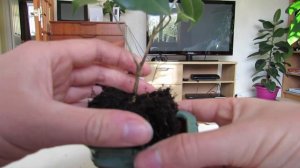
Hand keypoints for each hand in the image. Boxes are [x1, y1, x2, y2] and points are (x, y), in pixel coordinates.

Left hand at [0, 39, 153, 165]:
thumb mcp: (45, 119)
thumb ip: (94, 126)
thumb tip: (136, 128)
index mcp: (48, 58)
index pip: (94, 50)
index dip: (122, 59)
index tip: (143, 71)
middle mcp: (48, 72)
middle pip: (94, 71)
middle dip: (121, 81)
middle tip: (145, 93)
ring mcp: (45, 94)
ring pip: (86, 93)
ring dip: (109, 100)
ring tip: (132, 108)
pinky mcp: (42, 115)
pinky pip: (76, 111)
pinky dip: (94, 116)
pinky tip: (108, 122)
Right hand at [135, 98, 299, 167]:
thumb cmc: (297, 140)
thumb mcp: (243, 138)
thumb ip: (195, 148)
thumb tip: (147, 156)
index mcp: (228, 115)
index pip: (188, 112)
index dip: (163, 118)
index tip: (137, 129)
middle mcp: (224, 143)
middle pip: (184, 146)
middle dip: (161, 154)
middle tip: (132, 161)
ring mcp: (228, 165)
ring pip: (191, 166)